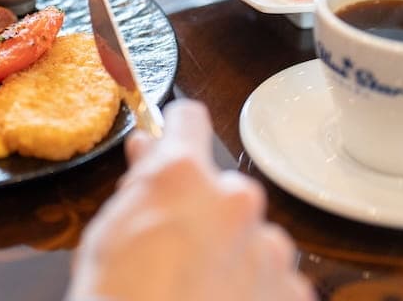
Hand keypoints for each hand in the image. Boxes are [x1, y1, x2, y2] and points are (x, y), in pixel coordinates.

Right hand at [67, 100, 314, 300]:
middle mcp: (236, 200)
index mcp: (184, 176)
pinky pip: (276, 282)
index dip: (176, 134)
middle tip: (176, 252)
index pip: (189, 119)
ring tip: (200, 293)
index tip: (170, 148)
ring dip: (235, 255)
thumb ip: (139, 185)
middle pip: (225, 190)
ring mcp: (271, 250)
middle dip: (206, 213)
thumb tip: (149, 151)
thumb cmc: (115, 296)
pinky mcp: (293, 293)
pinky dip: (255, 294)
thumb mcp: (108, 231)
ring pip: (254, 238)